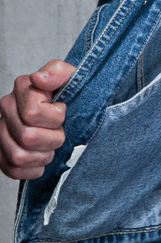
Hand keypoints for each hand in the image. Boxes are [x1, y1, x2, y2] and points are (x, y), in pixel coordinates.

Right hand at [0, 60, 75, 179]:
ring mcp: (1, 130)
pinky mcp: (1, 151)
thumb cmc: (70, 92)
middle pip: (28, 137)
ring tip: (51, 146)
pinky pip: (11, 169)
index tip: (62, 112)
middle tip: (59, 132)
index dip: (55, 118)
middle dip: (53, 139)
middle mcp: (6, 108)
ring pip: (18, 156)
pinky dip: (32, 170)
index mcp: (22, 88)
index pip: (33, 113)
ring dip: (43, 156)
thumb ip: (58, 72)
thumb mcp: (72, 76)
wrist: (69, 107)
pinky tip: (41, 159)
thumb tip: (39, 79)